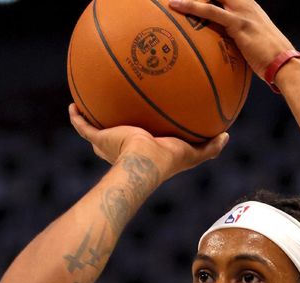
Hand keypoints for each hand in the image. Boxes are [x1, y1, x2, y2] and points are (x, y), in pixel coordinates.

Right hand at [68, 104, 228, 181]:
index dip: (144, 132)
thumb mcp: (194, 152)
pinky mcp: (99, 139)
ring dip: (93, 119)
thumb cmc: (168, 160)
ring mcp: (109, 144)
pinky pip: (83, 126)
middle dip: (116, 127)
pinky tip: (73, 103)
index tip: (146, 121)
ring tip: (90, 102)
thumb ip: (210, 146)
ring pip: (98, 131)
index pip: (143, 140)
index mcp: (146, 150)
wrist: (144, 162)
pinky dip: (76, 117)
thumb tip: (227, 136)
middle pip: (118, 136)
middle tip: (117, 110)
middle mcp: (125, 149)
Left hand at [168, 0, 293, 80]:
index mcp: (250, 7)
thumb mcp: (255, 46)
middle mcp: (246, 4)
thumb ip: (240, 42)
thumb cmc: (271, 61)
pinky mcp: (238, 24)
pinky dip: (192, 6)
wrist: (285, 64)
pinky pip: (210, 11)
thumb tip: (227, 53)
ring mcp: (243, 12)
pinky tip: (176, 5)